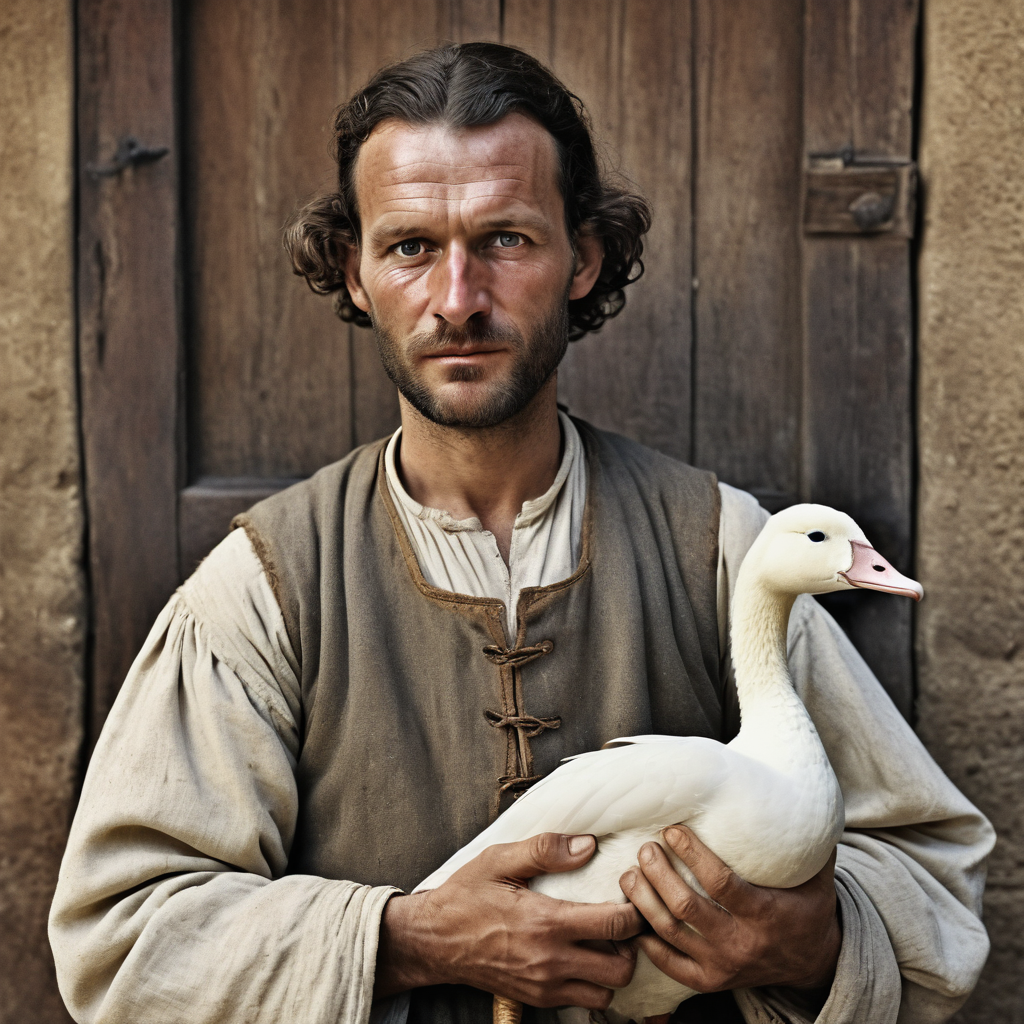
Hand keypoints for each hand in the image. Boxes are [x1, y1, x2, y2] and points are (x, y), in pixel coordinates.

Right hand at [375, 833, 642, 1007]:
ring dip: (613, 969)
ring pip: (606, 992)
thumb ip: (545, 849)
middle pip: (621, 968)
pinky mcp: (537, 999)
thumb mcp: (499, 860)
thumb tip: (587, 845)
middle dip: (632, 945)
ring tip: (605, 943)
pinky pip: (582, 1002)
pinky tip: (583, 958)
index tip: (631, 895)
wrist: (433, 941)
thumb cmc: (466, 896)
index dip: (634, 909)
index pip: (615, 924)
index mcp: (547, 922)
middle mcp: (551, 960)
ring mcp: (545, 985)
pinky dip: (592, 984)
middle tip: (623, 923)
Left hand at [619, 826, 840, 993]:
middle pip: (686, 907)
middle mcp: (740, 943)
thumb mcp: (816, 878)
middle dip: (659, 875)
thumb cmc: (809, 909)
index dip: (692, 855)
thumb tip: (802, 795)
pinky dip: (647, 942)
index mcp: (764, 914)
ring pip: (671, 933)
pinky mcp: (711, 981)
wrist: (814, 964)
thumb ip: (805, 842)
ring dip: (644, 902)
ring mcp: (723, 965)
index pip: (720, 883)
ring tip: (629, 874)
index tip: (673, 830)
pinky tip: (634, 917)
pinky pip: (670, 965)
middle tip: (645, 849)